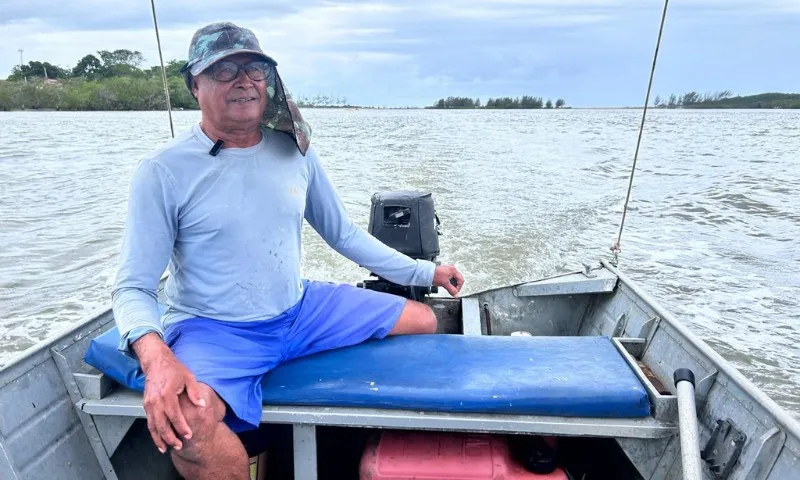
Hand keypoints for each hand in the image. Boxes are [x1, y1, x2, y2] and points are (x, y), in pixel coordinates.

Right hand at [133, 333, 205, 453]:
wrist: (155, 361)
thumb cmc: (173, 368)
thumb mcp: (188, 377)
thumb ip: (195, 392)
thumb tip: (202, 405)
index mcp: (167, 394)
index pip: (174, 415)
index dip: (181, 427)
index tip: (188, 435)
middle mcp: (155, 401)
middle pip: (161, 425)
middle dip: (170, 438)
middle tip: (179, 446)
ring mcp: (149, 403)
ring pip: (153, 426)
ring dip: (159, 438)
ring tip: (166, 448)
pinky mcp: (146, 405)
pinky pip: (149, 422)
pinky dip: (153, 432)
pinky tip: (158, 439)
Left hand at [433, 264, 463, 296]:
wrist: (427, 273)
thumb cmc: (434, 275)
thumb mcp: (445, 284)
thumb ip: (452, 290)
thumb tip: (456, 295)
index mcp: (453, 270)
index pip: (461, 280)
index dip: (459, 287)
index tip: (455, 292)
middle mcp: (452, 268)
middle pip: (458, 279)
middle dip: (455, 286)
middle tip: (452, 290)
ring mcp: (449, 269)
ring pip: (454, 279)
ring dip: (452, 284)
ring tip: (448, 287)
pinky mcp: (445, 271)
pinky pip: (450, 277)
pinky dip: (449, 282)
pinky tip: (446, 284)